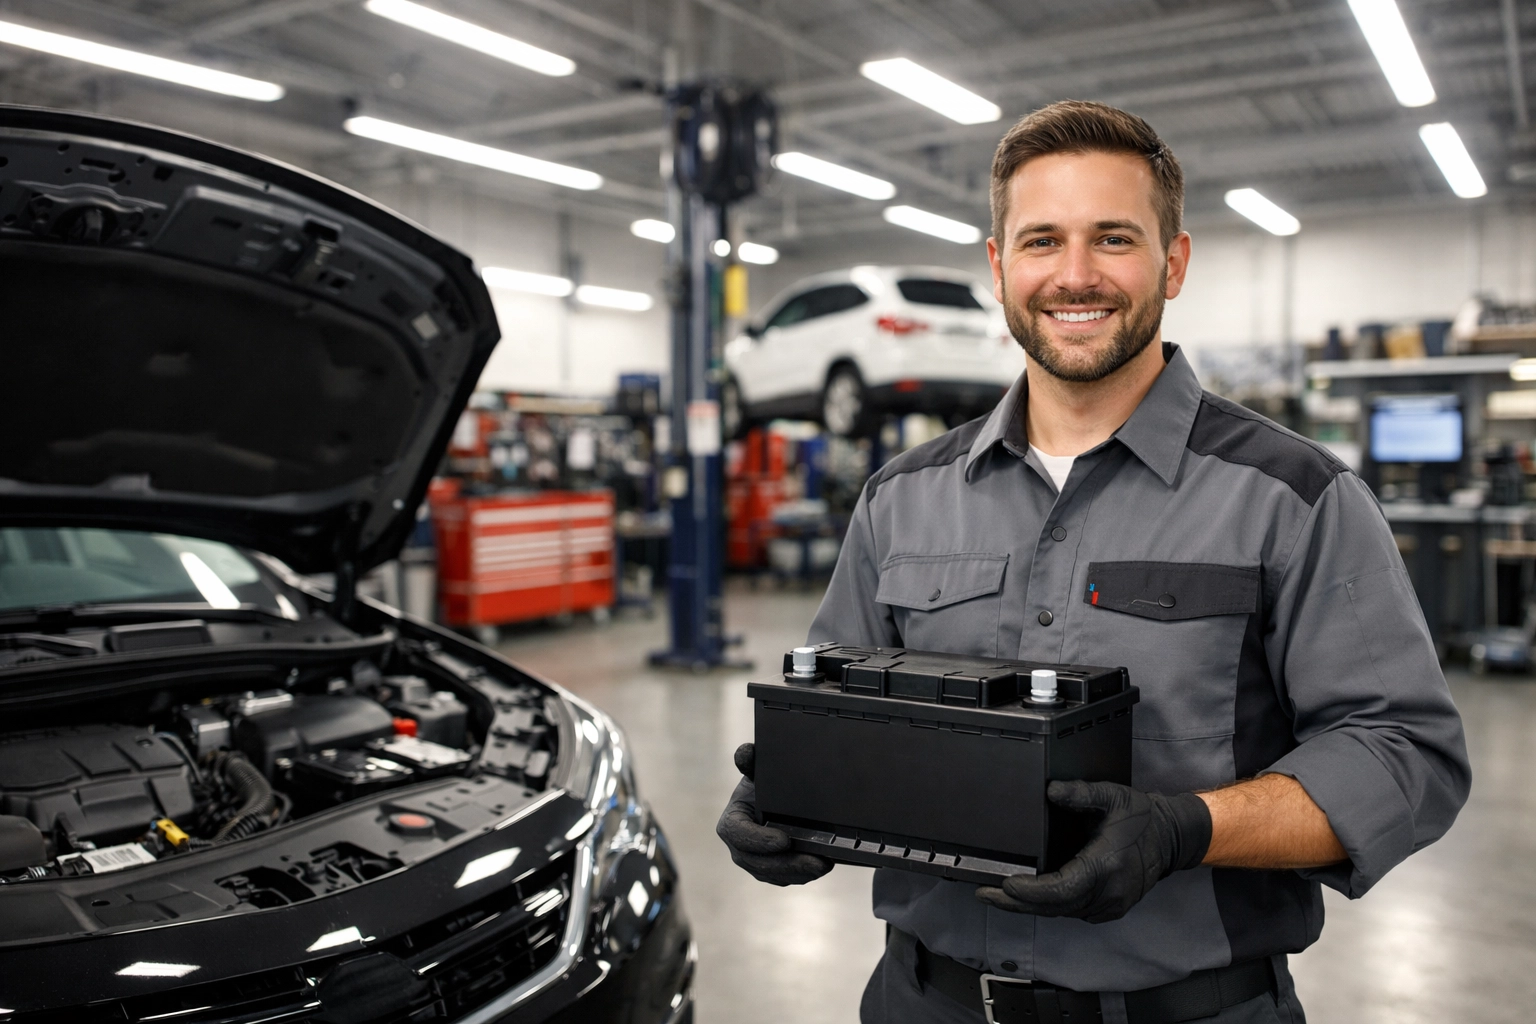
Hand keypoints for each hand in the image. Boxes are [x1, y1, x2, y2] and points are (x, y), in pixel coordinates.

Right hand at [716, 742, 832, 885]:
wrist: (771, 800)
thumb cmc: (763, 785)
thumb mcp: (758, 772)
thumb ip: (751, 761)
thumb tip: (746, 752)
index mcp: (731, 822)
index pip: (740, 835)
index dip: (760, 840)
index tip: (784, 840)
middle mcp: (738, 847)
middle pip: (758, 862)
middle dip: (788, 864)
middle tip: (815, 861)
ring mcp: (753, 862)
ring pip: (773, 874)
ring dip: (799, 872)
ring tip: (823, 865)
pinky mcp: (769, 872)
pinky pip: (784, 878)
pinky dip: (801, 875)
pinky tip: (819, 867)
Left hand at [976, 780, 1210, 923]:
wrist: (1172, 837)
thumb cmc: (1142, 817)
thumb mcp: (1112, 795)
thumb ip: (1080, 793)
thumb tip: (1050, 790)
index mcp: (1107, 865)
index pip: (1060, 889)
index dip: (1029, 892)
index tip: (1004, 885)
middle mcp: (1109, 891)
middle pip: (1054, 907)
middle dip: (1016, 903)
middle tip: (984, 893)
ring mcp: (1111, 904)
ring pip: (1062, 912)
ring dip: (1029, 907)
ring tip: (997, 896)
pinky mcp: (1110, 909)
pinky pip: (1073, 911)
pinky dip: (1049, 906)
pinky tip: (1028, 898)